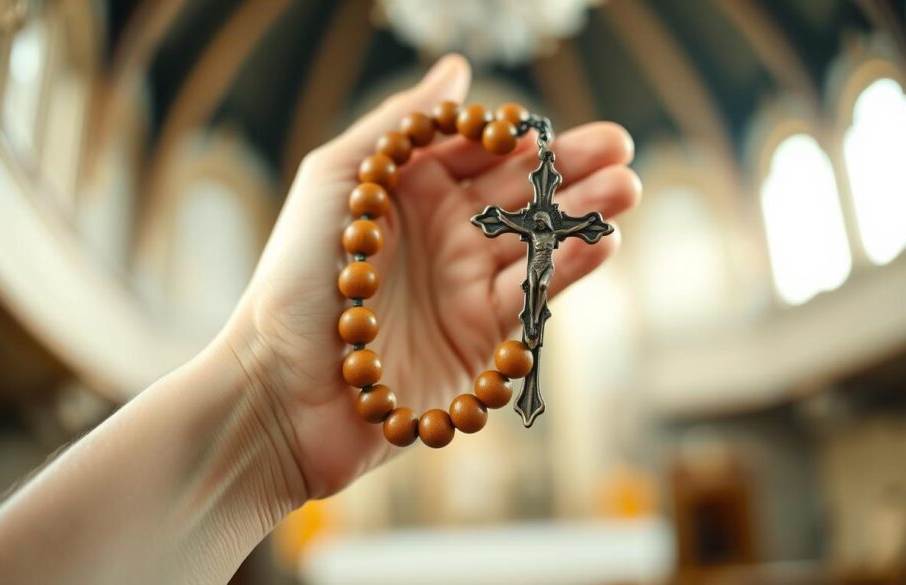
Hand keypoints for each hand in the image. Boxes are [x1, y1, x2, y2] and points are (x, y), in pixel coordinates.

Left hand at [224, 55, 640, 499]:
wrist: (279, 392)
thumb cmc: (291, 281)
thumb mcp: (333, 181)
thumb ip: (398, 124)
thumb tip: (456, 70)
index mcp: (407, 193)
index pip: (479, 152)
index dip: (524, 137)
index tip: (560, 126)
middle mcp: (442, 236)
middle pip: (519, 195)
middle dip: (572, 172)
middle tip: (622, 150)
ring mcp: (463, 288)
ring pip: (536, 243)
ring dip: (583, 217)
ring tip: (626, 191)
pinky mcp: (479, 340)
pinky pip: (531, 297)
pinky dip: (566, 270)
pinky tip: (598, 243)